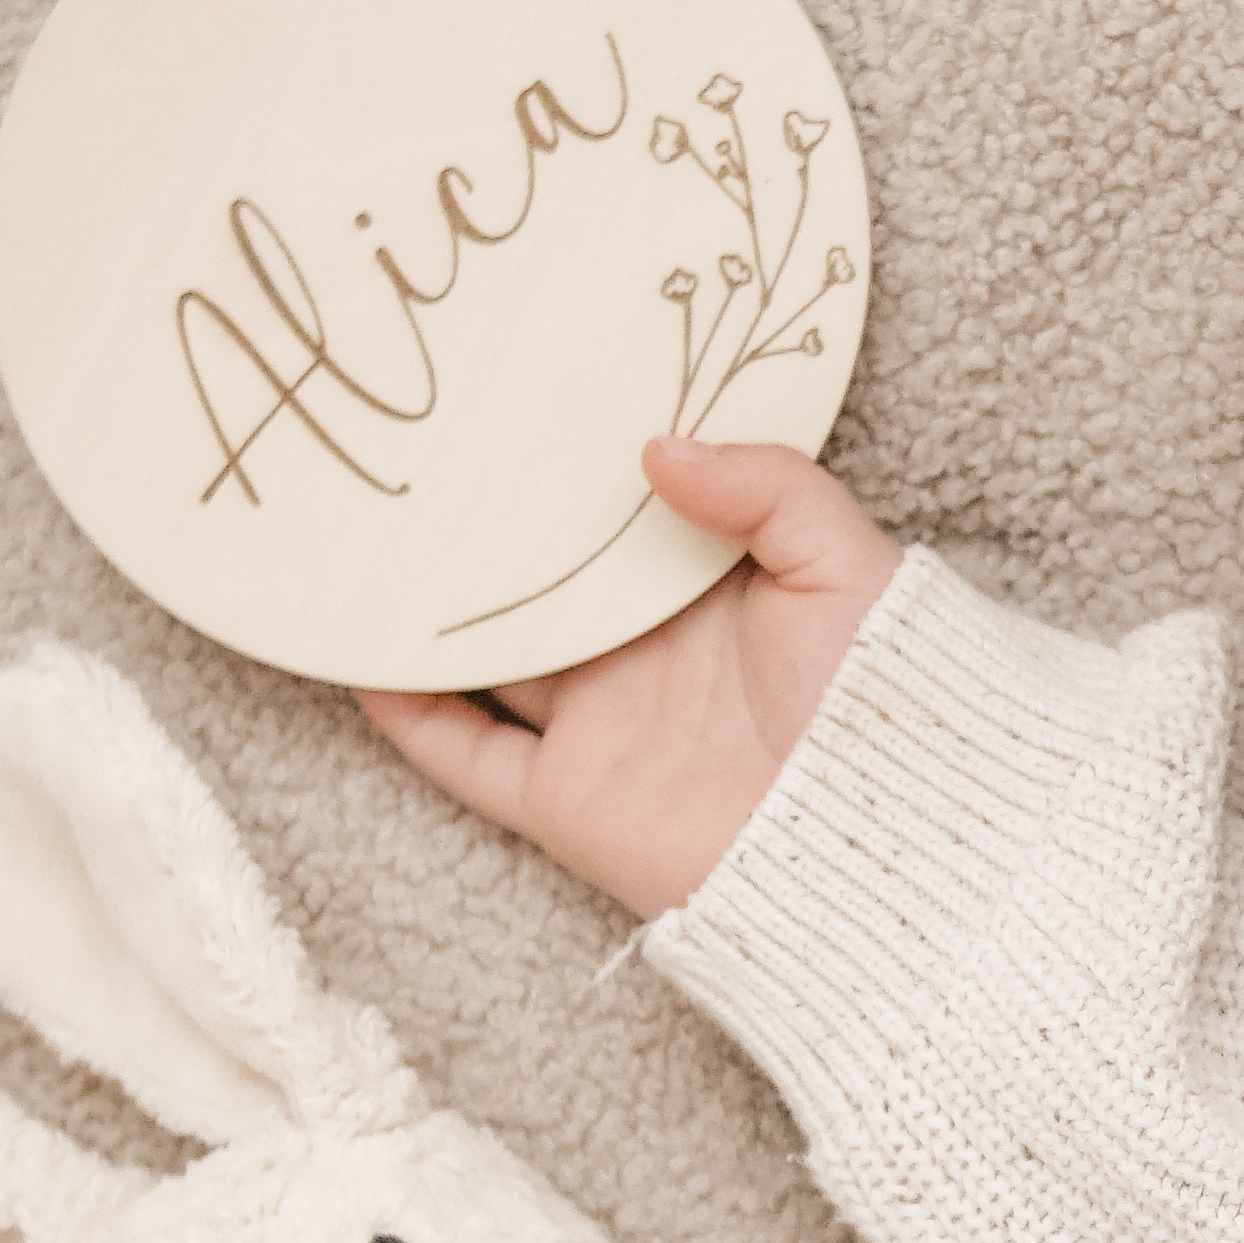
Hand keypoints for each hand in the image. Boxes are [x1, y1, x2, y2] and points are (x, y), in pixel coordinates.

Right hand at [356, 435, 903, 917]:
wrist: (879, 846)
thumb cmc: (885, 700)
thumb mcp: (847, 567)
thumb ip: (767, 488)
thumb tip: (654, 447)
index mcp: (705, 591)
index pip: (618, 518)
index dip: (569, 468)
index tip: (512, 396)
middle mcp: (641, 654)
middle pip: (536, 582)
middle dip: (479, 531)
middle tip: (413, 449)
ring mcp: (597, 727)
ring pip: (486, 659)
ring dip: (425, 614)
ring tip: (358, 542)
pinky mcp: (566, 799)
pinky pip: (466, 756)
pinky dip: (410, 714)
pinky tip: (359, 659)